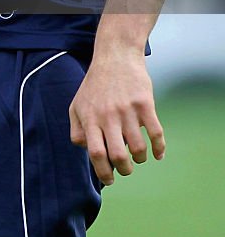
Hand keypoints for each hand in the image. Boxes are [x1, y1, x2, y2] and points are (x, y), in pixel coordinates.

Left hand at [68, 47, 164, 185]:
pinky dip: (159, 148)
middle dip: (123, 170)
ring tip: (137, 157)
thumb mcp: (77, 104)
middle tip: (125, 170)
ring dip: (139, 159)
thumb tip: (84, 150)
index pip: (95, 153)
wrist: (115, 56)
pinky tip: (158, 154)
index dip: (103, 172)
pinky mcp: (145, 104)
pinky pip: (156, 133)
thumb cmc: (95, 85)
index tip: (109, 180)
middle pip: (117, 155)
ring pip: (138, 148)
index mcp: (89, 117)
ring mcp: (127, 110)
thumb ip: (77, 128)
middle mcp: (107, 115)